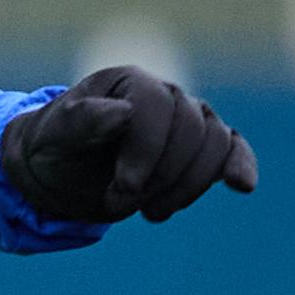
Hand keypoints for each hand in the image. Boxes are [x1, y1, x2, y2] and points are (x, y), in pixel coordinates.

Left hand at [0, 65, 257, 224]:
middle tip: (120, 204)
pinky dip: (240, 165)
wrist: (62, 173)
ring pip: (215, 144)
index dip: (146, 150)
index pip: (157, 105)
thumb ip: (81, 120)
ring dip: (186, 186)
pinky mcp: (202, 149)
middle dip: (161, 175)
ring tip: (150, 212)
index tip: (124, 188)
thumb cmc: (55, 148)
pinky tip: (241, 186)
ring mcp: (188, 120)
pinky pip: (233, 150)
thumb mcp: (53, 137)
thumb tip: (125, 112)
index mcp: (127, 82)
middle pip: (191, 128)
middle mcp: (164, 94)